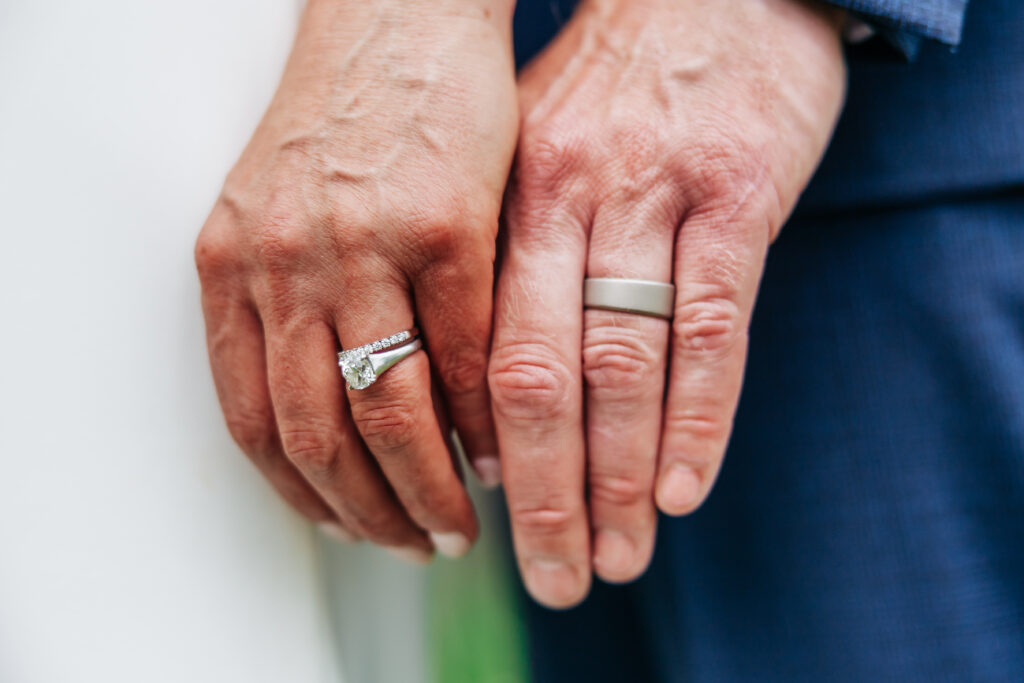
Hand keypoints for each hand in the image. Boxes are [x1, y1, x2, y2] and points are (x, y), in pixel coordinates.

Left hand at [195, 0, 516, 559]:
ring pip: (391, 410)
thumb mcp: (275, 214)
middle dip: (370, 512)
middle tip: (412, 543)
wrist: (396, 21)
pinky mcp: (446, 227)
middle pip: (321, 435)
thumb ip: (287, 313)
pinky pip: (466, 353)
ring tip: (459, 520)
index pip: (254, 421)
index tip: (344, 527)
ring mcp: (365, 246)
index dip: (302, 495)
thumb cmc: (344, 119)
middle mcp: (286, 264)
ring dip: (429, 486)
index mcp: (233, 267)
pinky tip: (502, 448)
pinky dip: (486, 419)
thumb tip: (332, 420)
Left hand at [489, 0, 845, 604]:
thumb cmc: (615, 78)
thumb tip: (485, 375)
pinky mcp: (740, 196)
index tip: (480, 518)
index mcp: (509, 197)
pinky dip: (698, 417)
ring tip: (616, 558)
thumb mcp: (534, 150)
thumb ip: (510, 253)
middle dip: (542, 493)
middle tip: (551, 576)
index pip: (476, 349)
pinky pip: (714, 325)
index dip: (474, 447)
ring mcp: (656, 197)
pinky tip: (683, 489)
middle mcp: (570, 202)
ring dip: (619, 478)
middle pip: (538, 376)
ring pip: (624, 364)